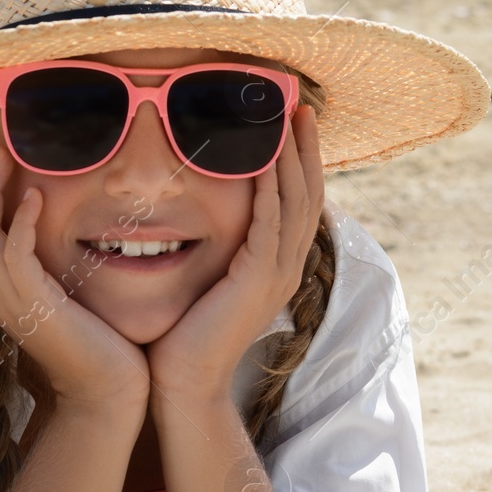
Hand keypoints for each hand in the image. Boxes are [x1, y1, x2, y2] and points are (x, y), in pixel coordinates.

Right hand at [0, 128, 150, 409]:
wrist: (107, 392)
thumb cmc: (97, 342)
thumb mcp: (67, 291)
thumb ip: (54, 258)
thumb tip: (59, 222)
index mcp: (0, 284)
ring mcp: (9, 299)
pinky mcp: (32, 306)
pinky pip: (14, 256)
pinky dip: (19, 224)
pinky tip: (33, 197)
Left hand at [145, 101, 325, 403]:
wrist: (182, 384)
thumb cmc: (182, 337)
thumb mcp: (204, 281)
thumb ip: (213, 250)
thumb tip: (196, 217)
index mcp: (275, 268)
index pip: (298, 203)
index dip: (299, 163)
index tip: (292, 124)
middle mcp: (285, 269)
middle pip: (309, 195)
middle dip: (305, 149)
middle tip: (301, 107)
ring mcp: (276, 275)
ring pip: (296, 202)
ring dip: (293, 157)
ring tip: (289, 119)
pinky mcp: (257, 279)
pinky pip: (271, 221)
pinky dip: (270, 186)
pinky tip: (264, 157)